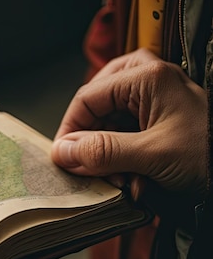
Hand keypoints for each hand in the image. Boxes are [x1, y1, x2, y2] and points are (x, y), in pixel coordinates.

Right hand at [51, 48, 207, 209]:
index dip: (71, 131)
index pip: (87, 98)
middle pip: (98, 106)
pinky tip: (136, 180)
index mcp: (147, 78)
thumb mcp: (152, 156)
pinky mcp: (161, 123)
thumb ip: (103, 152)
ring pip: (111, 122)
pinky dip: (124, 159)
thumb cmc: (211, 156)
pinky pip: (127, 135)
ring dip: (109, 154)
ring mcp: (156, 102)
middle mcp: (149, 84)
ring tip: (122, 178)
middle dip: (93, 141)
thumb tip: (61, 152)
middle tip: (93, 167)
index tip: (63, 161)